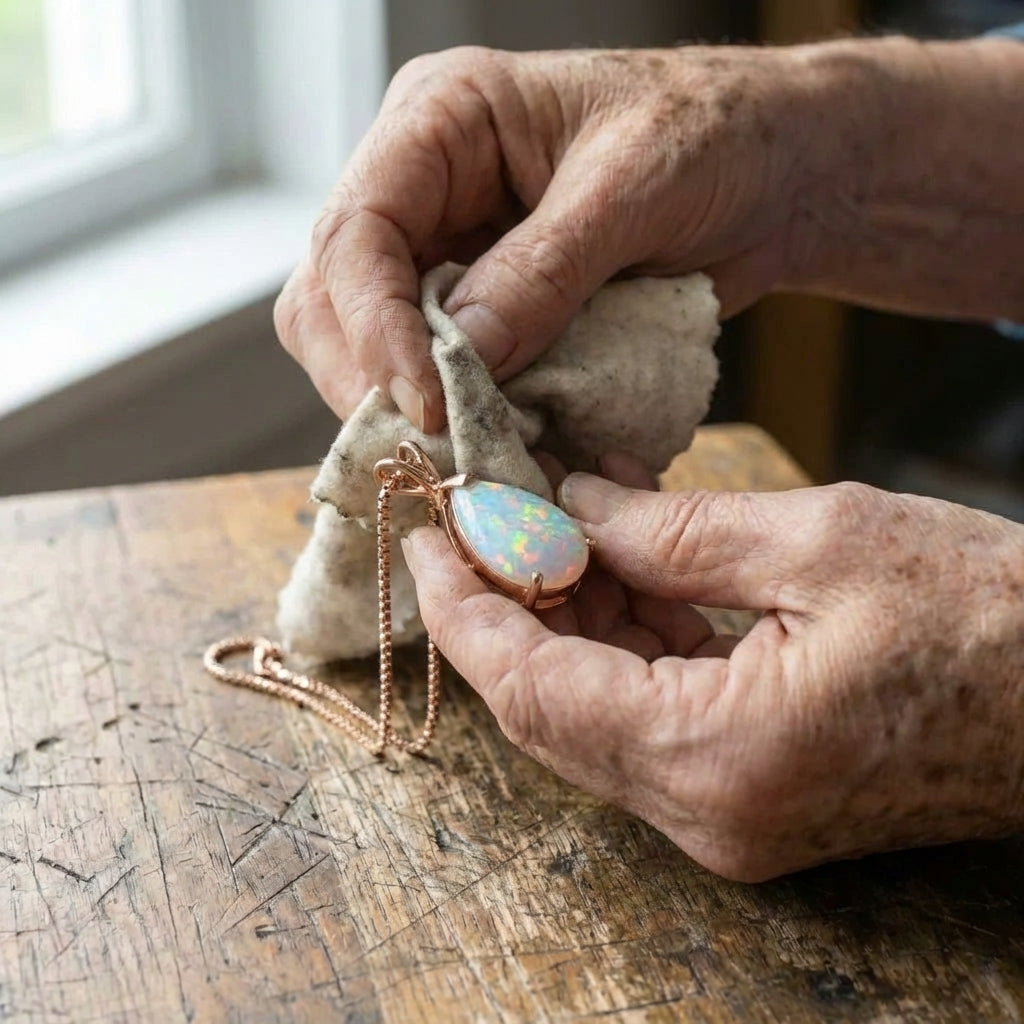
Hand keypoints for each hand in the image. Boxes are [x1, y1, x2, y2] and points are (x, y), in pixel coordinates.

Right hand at [274, 43, 846, 430]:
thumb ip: (543, 270)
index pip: (356, 232)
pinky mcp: (488, 314)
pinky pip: (444, 379)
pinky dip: (469, 425)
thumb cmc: (715, 135)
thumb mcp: (633, 187)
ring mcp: (451, 257)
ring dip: (416, 416)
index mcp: (443, 122)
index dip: (376, 326)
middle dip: (376, 383)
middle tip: (437, 453)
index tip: (427, 405)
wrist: (776, 175)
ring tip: (477, 462)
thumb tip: (464, 358)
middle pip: (336, 301)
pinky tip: (508, 451)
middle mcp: (426, 192)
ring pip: (375, 352)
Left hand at [401, 465, 1023, 880]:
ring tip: (551, 525)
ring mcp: (728, 815)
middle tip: (482, 518)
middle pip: (547, 709)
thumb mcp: (821, 539)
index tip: (426, 538)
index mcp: (719, 755)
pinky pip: (645, 720)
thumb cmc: (987, 615)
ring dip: (561, 620)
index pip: (529, 690)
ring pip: (591, 714)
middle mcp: (709, 812)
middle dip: (503, 608)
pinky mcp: (748, 793)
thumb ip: (671, 529)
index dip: (464, 609)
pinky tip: (615, 570)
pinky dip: (617, 645)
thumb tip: (569, 509)